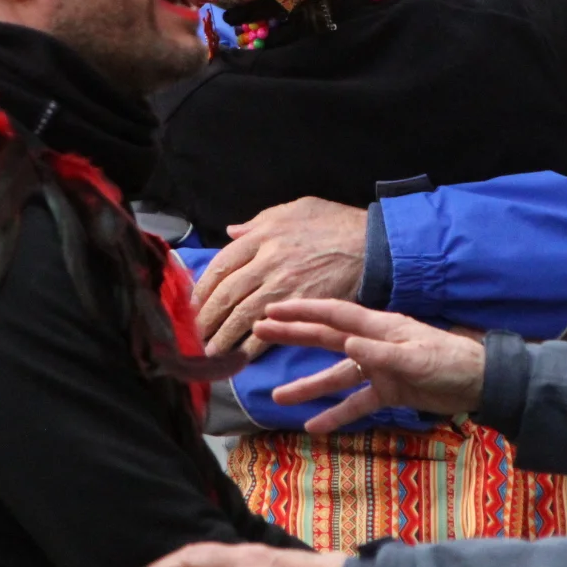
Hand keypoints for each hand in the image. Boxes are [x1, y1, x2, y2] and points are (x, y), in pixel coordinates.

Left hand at [193, 198, 366, 356]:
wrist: (374, 243)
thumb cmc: (335, 223)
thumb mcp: (296, 208)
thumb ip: (259, 221)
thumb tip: (231, 232)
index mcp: (263, 235)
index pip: (221, 265)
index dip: (202, 288)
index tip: (193, 304)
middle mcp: (268, 260)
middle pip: (226, 294)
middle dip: (205, 318)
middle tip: (193, 334)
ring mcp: (285, 285)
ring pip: (242, 315)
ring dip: (221, 337)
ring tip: (209, 352)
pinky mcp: (303, 307)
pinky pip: (271, 330)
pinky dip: (250, 347)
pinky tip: (239, 358)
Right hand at [255, 299, 484, 432]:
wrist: (480, 384)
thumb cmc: (450, 361)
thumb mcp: (415, 356)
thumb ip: (380, 351)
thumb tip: (346, 342)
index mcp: (379, 326)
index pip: (333, 315)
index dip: (302, 311)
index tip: (273, 309)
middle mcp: (373, 344)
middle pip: (326, 339)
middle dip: (294, 336)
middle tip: (260, 332)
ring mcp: (379, 369)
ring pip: (336, 377)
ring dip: (308, 386)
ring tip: (278, 397)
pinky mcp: (388, 392)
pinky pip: (356, 404)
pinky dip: (337, 414)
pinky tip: (315, 427)